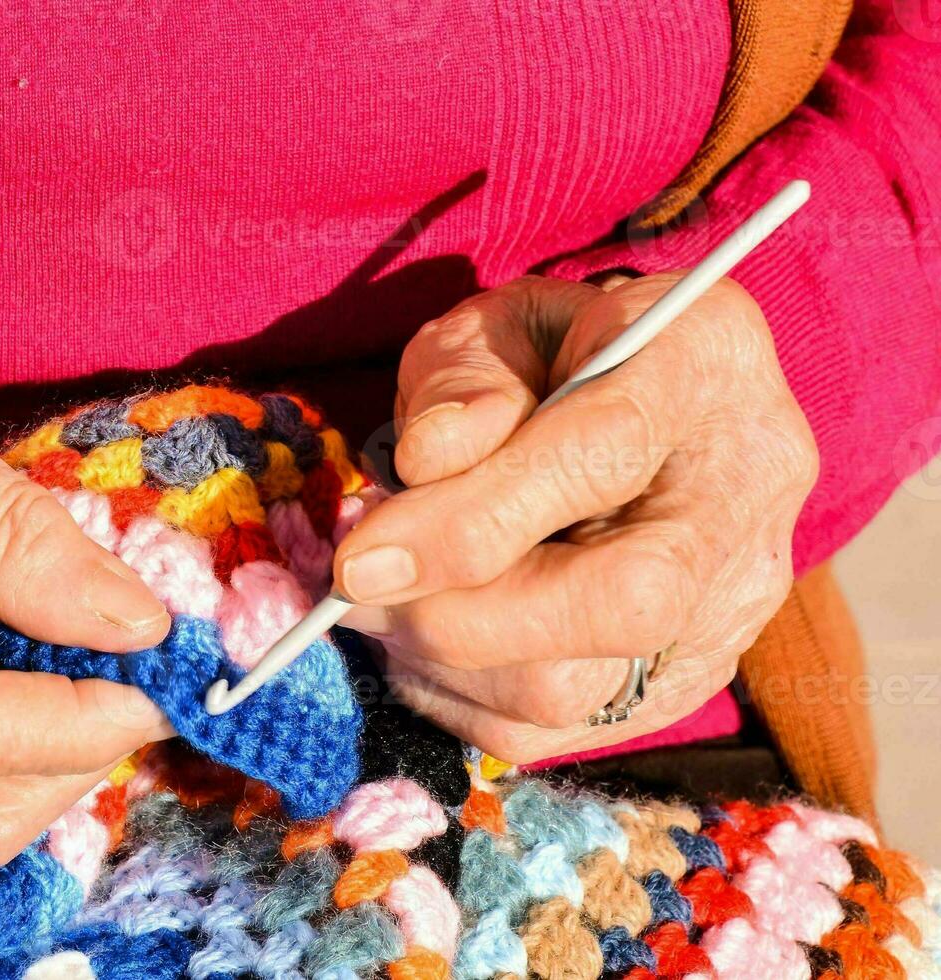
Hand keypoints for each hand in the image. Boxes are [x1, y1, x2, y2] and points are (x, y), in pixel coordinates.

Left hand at [336, 274, 817, 762]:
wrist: (649, 399)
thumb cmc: (554, 354)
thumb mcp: (497, 324)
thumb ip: (461, 383)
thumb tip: (422, 466)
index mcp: (701, 364)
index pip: (598, 458)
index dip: (466, 522)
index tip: (358, 560)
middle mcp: (749, 493)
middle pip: (622, 603)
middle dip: (456, 615)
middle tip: (355, 590)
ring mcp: (735, 602)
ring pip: (580, 687)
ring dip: (442, 660)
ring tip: (382, 603)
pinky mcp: (689, 678)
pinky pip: (558, 732)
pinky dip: (461, 700)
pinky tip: (424, 641)